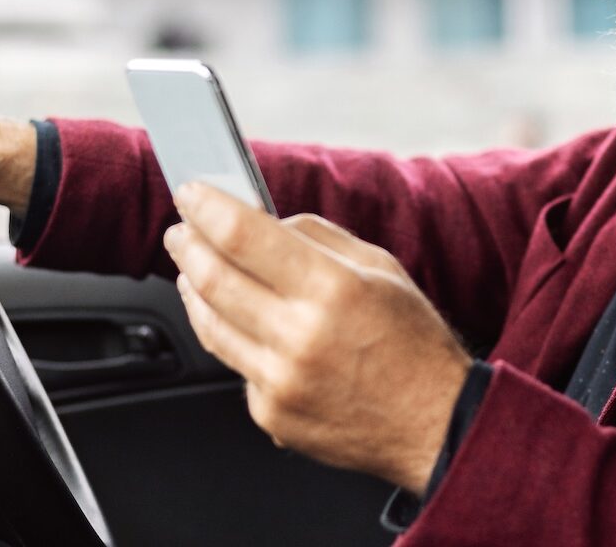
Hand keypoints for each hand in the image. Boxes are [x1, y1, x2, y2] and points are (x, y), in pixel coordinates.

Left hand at [164, 184, 471, 494]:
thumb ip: (318, 237)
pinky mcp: (271, 414)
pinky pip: (234, 365)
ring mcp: (281, 380)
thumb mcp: (380, 267)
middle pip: (214, 279)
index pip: (245, 237)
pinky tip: (235, 320)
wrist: (435, 423)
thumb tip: (265, 221)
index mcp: (333, 288)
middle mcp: (302, 336)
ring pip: (210, 325)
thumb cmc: (412, 341)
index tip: (191, 192)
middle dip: (188, 246)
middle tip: (181, 230)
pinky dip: (230, 336)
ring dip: (192, 289)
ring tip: (192, 269)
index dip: (208, 208)